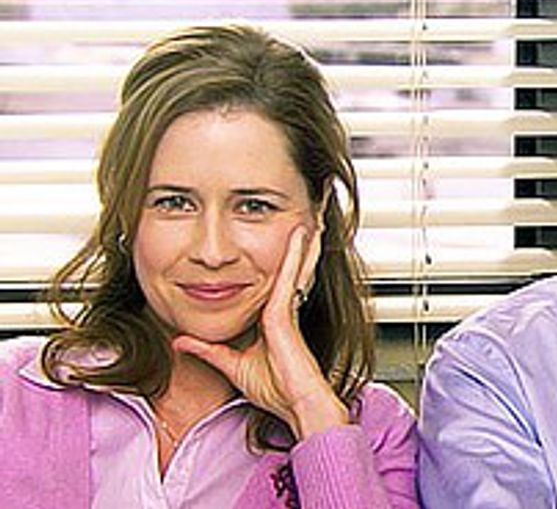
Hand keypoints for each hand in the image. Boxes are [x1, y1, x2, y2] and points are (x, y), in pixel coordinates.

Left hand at [172, 225, 348, 438]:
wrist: (296, 404)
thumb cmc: (276, 390)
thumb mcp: (231, 365)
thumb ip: (208, 351)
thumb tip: (181, 341)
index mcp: (272, 321)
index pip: (273, 284)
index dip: (280, 264)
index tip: (284, 246)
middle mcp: (281, 312)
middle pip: (288, 273)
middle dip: (298, 250)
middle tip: (304, 226)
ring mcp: (284, 311)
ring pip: (292, 269)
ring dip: (300, 245)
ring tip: (305, 222)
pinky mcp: (283, 314)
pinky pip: (287, 279)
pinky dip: (294, 257)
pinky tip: (298, 239)